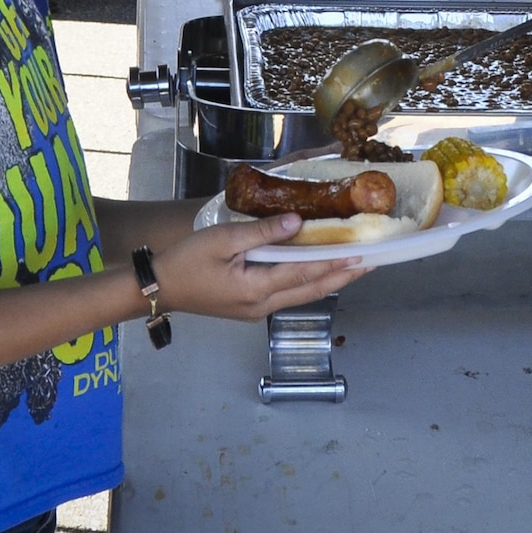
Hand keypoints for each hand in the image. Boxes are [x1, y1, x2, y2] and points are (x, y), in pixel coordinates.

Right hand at [152, 213, 364, 321]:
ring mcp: (256, 310)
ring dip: (330, 280)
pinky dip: (309, 282)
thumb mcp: (222, 239)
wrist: (158, 287)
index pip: (306, 273)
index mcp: (256, 289)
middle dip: (344, 276)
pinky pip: (289, 294)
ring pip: (302, 295)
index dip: (336, 263)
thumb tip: (297, 222)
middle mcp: (262, 305)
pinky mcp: (250, 307)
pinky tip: (320, 271)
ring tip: (355, 267)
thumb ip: (261, 232)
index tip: (363, 253)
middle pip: (312, 290)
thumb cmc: (186, 260)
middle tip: (373, 262)